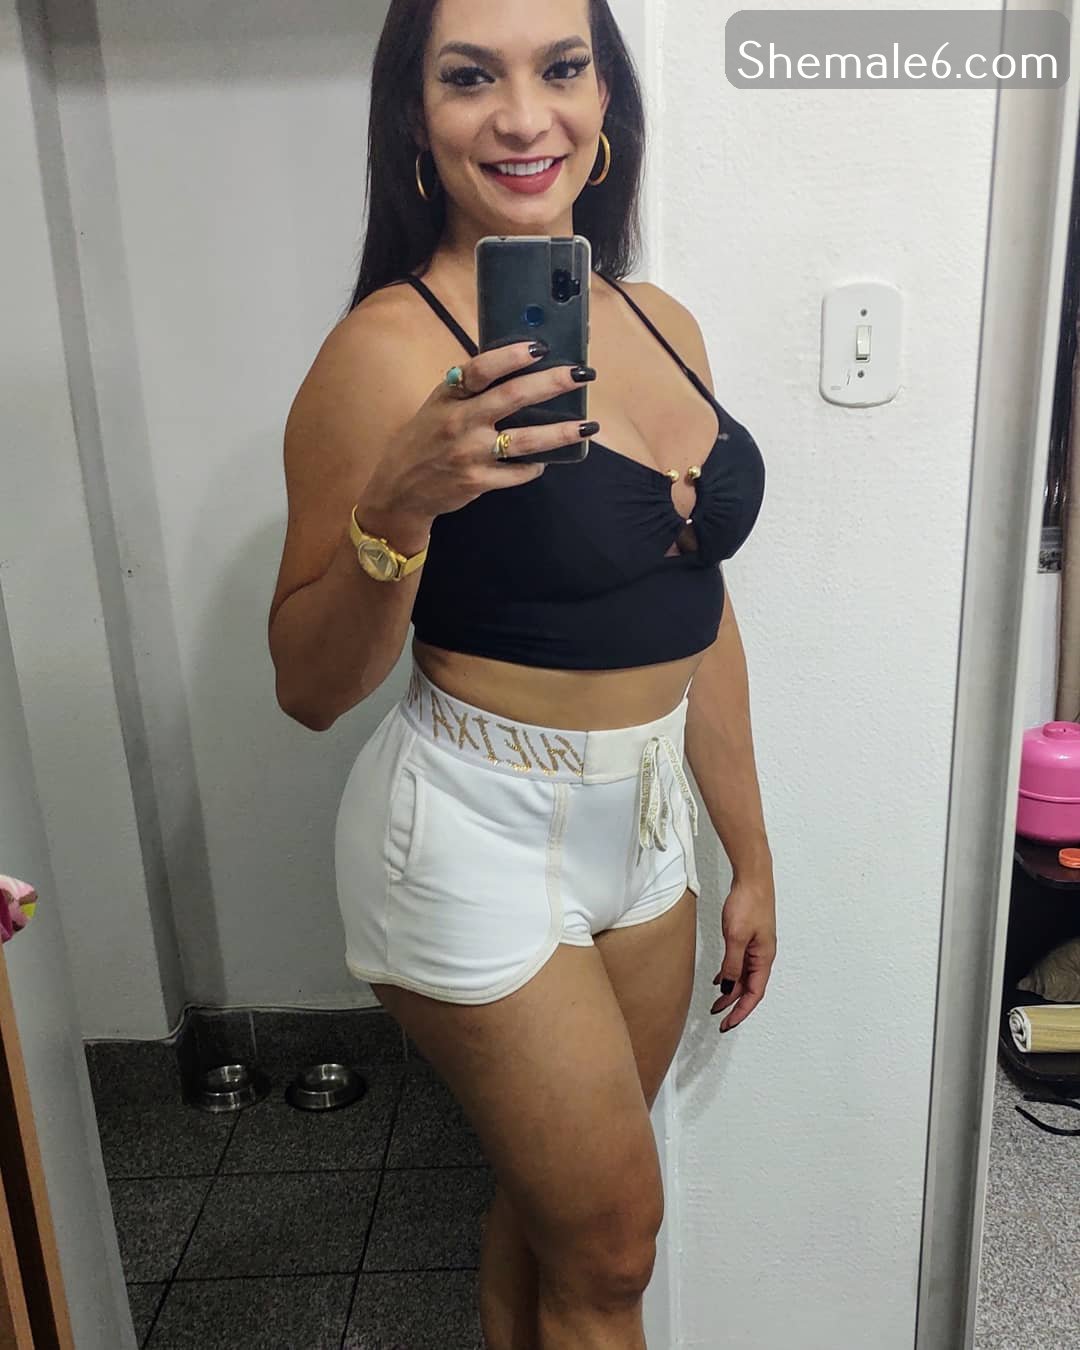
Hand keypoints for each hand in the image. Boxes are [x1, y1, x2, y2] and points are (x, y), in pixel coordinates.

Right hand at [365, 342, 598, 520]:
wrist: (400, 487)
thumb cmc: (426, 438)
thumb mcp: (439, 404)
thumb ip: (471, 388)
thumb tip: (519, 364)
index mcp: (449, 395)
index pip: (481, 369)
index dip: (512, 356)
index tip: (540, 347)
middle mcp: (459, 422)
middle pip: (513, 398)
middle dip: (552, 383)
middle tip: (582, 375)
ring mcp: (469, 454)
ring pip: (525, 441)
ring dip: (561, 432)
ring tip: (588, 426)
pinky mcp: (477, 481)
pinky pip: (518, 473)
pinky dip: (536, 466)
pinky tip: (549, 459)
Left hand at [710, 873, 776, 1032]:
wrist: (752, 878)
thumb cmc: (749, 904)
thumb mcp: (735, 937)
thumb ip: (732, 964)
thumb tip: (728, 987)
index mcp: (764, 958)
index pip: (754, 994)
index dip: (741, 1011)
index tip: (728, 1024)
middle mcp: (763, 956)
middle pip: (749, 988)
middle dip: (734, 1005)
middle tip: (718, 1017)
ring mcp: (756, 947)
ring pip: (743, 976)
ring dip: (730, 990)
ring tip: (715, 1002)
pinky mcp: (749, 938)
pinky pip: (740, 963)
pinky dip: (730, 973)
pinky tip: (719, 978)